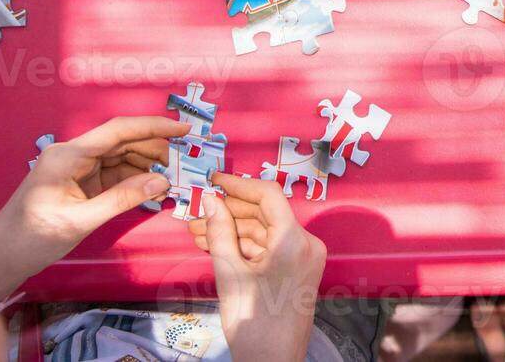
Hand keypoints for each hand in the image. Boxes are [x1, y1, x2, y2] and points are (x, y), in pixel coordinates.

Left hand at [0, 117, 186, 300]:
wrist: (0, 260)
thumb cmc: (31, 239)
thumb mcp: (81, 221)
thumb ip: (122, 198)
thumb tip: (162, 182)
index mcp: (68, 155)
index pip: (118, 130)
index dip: (153, 126)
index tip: (183, 128)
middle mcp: (72, 154)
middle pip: (121, 141)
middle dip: (154, 148)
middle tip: (182, 161)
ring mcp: (75, 168)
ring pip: (120, 156)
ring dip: (145, 164)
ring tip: (170, 176)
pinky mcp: (78, 182)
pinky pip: (112, 173)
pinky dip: (133, 179)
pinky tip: (150, 186)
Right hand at [187, 175, 324, 361]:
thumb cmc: (254, 325)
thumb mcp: (229, 275)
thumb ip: (219, 233)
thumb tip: (210, 201)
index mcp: (295, 241)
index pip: (268, 195)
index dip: (238, 184)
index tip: (214, 180)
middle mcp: (306, 244)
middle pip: (265, 213)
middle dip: (229, 212)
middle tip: (198, 211)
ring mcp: (304, 257)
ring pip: (264, 231)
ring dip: (232, 230)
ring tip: (198, 231)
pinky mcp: (297, 270)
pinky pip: (269, 247)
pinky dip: (244, 245)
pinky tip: (216, 244)